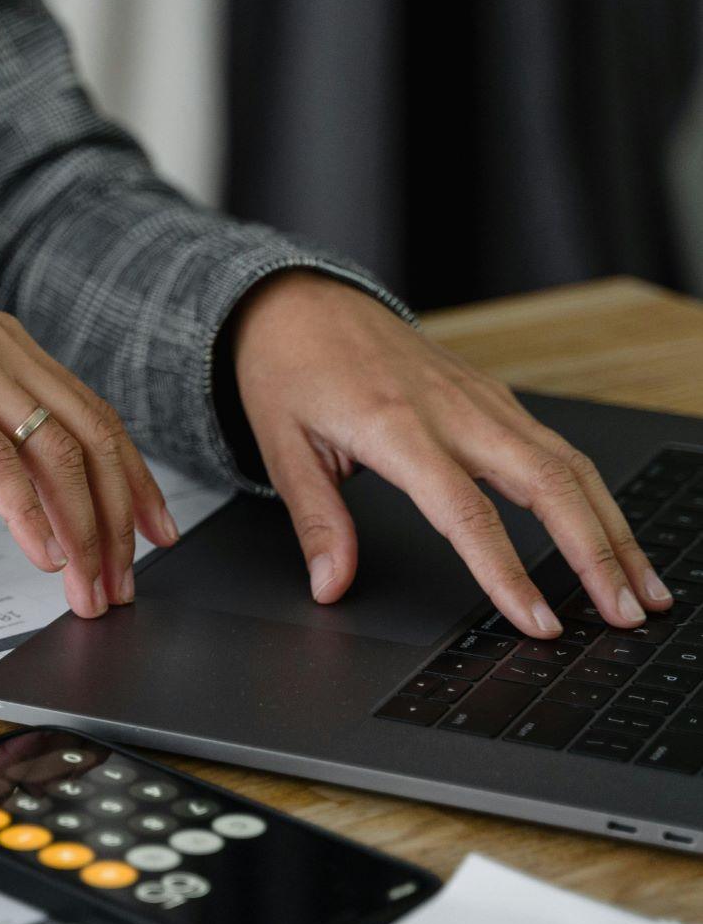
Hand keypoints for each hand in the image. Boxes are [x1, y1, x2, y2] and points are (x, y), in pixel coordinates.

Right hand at [0, 256, 176, 616]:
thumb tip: (22, 507)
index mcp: (12, 349)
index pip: (97, 418)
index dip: (136, 479)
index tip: (157, 532)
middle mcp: (3, 349)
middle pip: (91, 438)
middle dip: (118, 518)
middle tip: (125, 581)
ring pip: (53, 451)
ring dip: (81, 528)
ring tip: (86, 584)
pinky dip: (26, 511)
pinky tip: (39, 551)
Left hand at [231, 271, 671, 637]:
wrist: (300, 301)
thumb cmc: (288, 368)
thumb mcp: (282, 448)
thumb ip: (315, 522)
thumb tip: (330, 586)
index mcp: (396, 427)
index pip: (467, 514)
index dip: (507, 573)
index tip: (538, 622)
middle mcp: (452, 409)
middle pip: (548, 485)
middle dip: (597, 554)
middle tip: (625, 615)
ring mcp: (480, 398)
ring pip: (568, 464)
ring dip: (613, 528)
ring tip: (642, 587)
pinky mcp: (492, 395)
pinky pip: (556, 447)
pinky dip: (593, 493)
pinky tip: (610, 530)